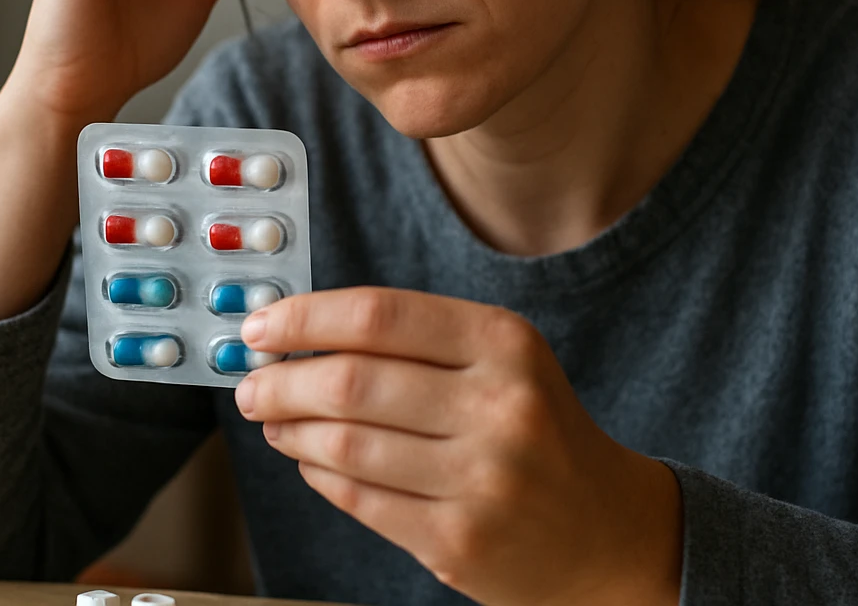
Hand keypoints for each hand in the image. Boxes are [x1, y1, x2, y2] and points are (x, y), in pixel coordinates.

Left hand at [234, 288, 682, 605]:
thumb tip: (296, 336)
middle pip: (352, 381)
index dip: (304, 319)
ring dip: (292, 431)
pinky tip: (311, 461)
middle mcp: (500, 407)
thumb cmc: (536, 432)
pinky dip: (319, 476)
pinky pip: (359, 500)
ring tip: (275, 421)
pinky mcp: (459, 542)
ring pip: (345, 445)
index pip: (379, 315)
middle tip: (252, 384)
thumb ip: (413, 340)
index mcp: (506, 344)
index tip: (259, 326)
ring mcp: (481, 480)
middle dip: (281, 382)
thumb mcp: (501, 362)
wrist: (605, 531)